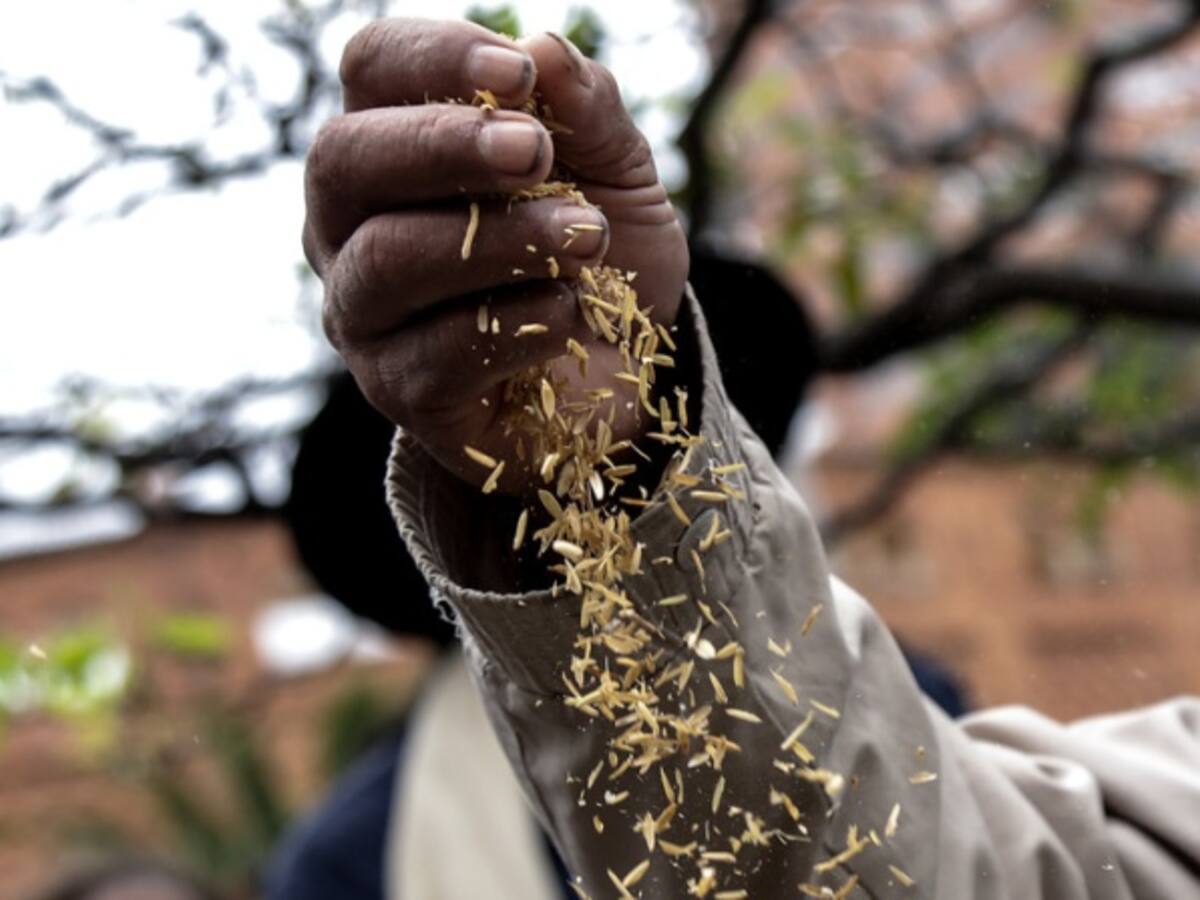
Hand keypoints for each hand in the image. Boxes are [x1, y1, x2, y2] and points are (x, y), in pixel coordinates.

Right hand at [304, 19, 688, 488]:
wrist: (627, 371)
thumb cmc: (599, 255)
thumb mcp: (616, 172)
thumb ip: (588, 112)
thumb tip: (546, 49)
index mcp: (394, 144)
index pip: (373, 69)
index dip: (435, 59)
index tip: (518, 75)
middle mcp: (351, 224)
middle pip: (342, 158)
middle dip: (441, 147)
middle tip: (534, 153)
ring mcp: (364, 312)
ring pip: (387, 259)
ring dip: (496, 241)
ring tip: (584, 238)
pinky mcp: (399, 389)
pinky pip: (437, 351)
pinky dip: (517, 324)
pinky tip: (570, 312)